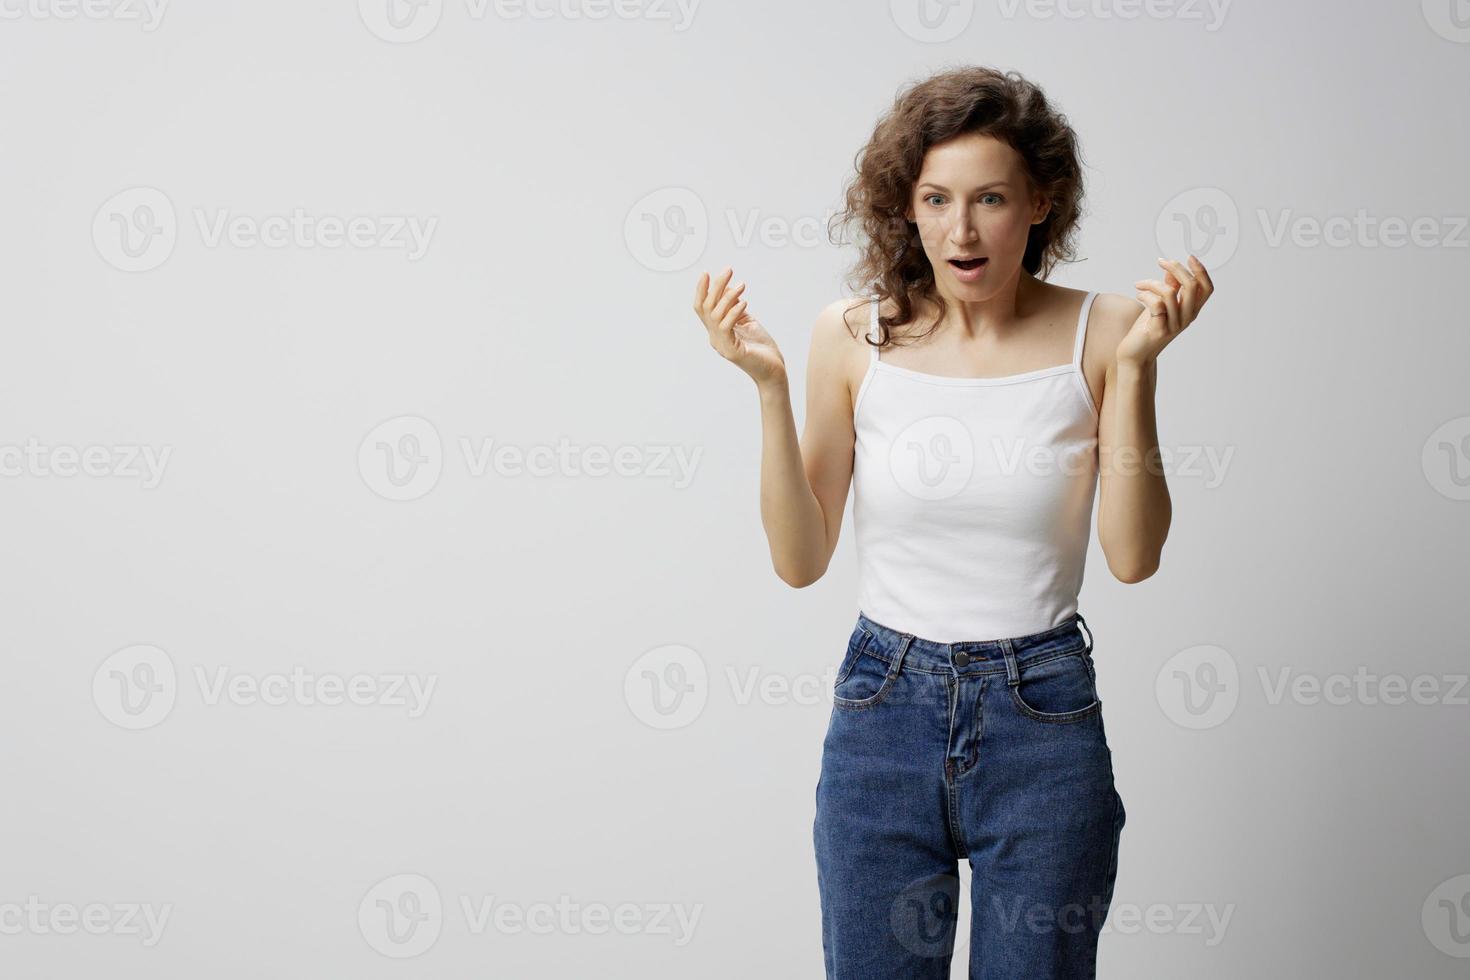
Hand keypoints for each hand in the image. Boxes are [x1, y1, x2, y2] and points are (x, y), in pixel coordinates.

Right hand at [692, 266, 786, 386]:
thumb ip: (736, 308)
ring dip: (728, 297)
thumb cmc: (762, 348)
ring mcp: (721, 346)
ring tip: (742, 285)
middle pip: (707, 308)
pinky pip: (726, 328)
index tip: (707, 273)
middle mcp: (715, 338)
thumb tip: (729, 288)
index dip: (701, 290)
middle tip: (729, 270)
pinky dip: (734, 312)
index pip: (702, 308)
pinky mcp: (731, 352)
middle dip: (716, 286)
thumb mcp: (747, 322)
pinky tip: (744, 302)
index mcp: (717, 331)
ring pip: (715, 315)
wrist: (773, 372)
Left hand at [1120, 255, 1214, 367]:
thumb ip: (1170, 289)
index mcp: (1191, 310)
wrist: (1135, 355)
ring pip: (1169, 292)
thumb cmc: (1147, 329)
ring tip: (1139, 285)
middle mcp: (1186, 318)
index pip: (1206, 288)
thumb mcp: (1161, 306)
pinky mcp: (1159, 330)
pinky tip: (1138, 294)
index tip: (1189, 257)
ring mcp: (1174, 325)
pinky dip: (1145, 294)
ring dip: (1151, 283)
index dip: (1201, 271)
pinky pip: (1155, 304)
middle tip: (1161, 261)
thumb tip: (1171, 269)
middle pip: (1191, 285)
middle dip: (1176, 268)